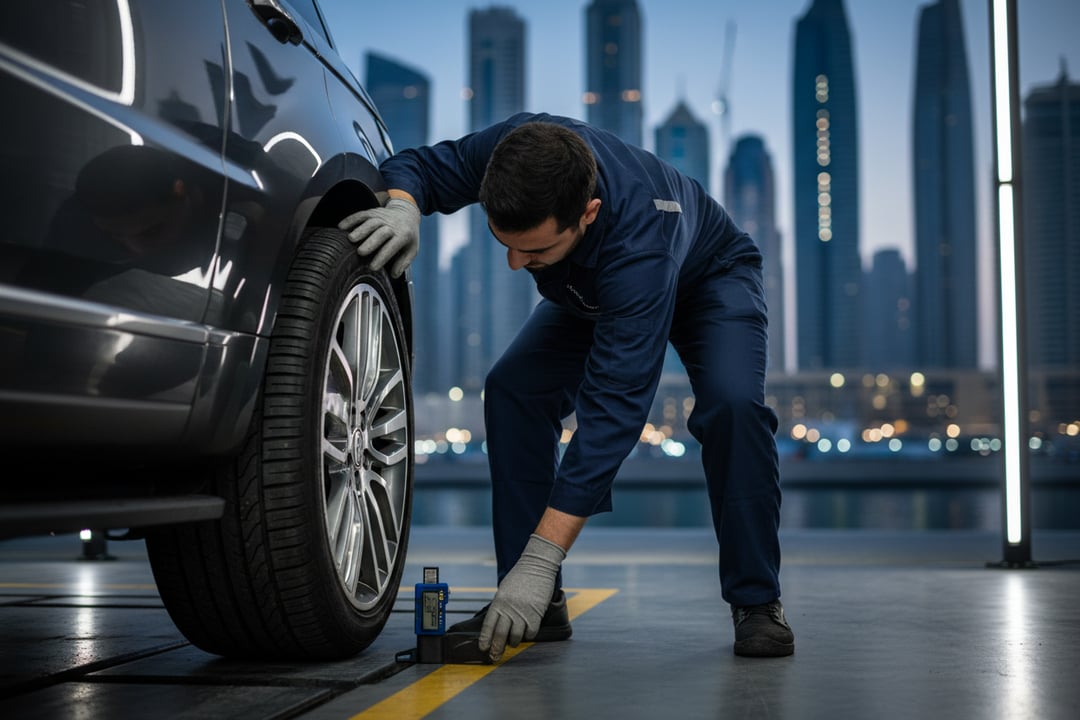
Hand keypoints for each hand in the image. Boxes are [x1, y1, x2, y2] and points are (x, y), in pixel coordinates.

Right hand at [338, 198, 419, 277]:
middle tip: (360, 252)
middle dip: (370, 242)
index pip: (393, 246)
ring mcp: (381, 217)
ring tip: (350, 239)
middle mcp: (392, 225)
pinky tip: (341, 227)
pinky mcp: (372, 212)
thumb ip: (403, 263)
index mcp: (403, 235)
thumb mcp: (412, 249)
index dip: (382, 256)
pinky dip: (350, 220)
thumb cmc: (407, 235)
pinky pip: (361, 215)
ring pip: (370, 222)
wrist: (407, 213)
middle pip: (380, 232)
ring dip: (360, 230)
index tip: (373, 267)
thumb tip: (394, 275)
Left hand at [479, 534, 565, 661]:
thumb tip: (497, 622)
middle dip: (496, 648)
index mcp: (499, 602)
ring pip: (515, 636)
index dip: (485, 639)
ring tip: (512, 643)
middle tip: (495, 657)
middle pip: (500, 634)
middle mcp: (509, 609)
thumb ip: (500, 606)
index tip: (483, 648)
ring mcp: (523, 612)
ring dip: (513, 643)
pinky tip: (526, 634)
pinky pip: (530, 632)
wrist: (537, 566)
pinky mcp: (536, 614)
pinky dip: (527, 636)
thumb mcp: (504, 590)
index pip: (489, 625)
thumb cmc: (520, 577)